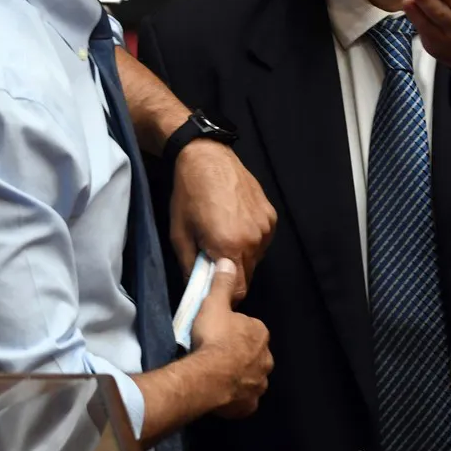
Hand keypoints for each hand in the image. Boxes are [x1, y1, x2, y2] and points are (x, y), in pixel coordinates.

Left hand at [170, 141, 275, 299]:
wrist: (208, 158)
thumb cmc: (189, 195)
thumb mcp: (179, 234)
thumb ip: (189, 267)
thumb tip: (195, 289)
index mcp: (230, 247)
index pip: (239, 290)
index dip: (226, 292)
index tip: (214, 285)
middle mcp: (254, 240)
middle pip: (248, 275)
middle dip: (232, 274)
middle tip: (214, 258)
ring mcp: (266, 227)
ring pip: (256, 258)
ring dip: (242, 256)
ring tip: (224, 237)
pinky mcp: (271, 216)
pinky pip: (263, 240)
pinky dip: (251, 240)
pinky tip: (236, 224)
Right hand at [189, 258, 272, 417]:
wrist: (209, 375)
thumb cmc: (214, 337)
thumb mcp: (214, 304)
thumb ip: (222, 284)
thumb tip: (228, 261)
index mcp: (260, 334)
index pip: (250, 330)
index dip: (234, 331)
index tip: (218, 334)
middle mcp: (266, 359)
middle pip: (252, 355)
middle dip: (239, 355)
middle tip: (216, 355)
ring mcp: (259, 384)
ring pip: (250, 378)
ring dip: (238, 377)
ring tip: (217, 376)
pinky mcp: (249, 405)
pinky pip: (243, 400)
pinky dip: (235, 398)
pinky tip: (221, 395)